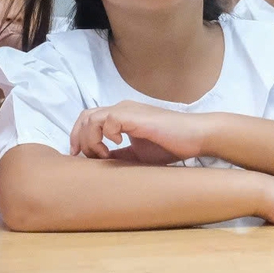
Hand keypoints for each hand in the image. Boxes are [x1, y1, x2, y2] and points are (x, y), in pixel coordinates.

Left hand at [69, 102, 213, 164]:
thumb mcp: (137, 153)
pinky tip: (118, 145)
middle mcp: (121, 109)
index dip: (78, 136)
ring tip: (103, 155)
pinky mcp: (136, 116)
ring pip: (92, 117)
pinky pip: (109, 119)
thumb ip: (119, 155)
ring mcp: (128, 110)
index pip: (89, 118)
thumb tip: (101, 164)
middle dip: (78, 138)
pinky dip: (107, 134)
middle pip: (85, 115)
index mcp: (120, 116)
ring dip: (91, 139)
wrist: (195, 136)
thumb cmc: (170, 144)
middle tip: (83, 158)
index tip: (78, 156)